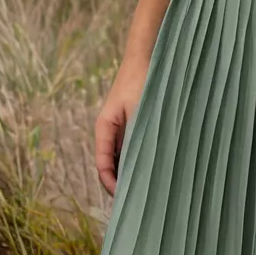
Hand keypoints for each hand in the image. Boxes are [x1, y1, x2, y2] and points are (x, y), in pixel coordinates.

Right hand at [94, 59, 149, 196]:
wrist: (146, 55)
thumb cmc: (141, 81)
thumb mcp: (139, 111)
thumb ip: (137, 136)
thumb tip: (140, 166)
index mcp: (104, 128)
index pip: (103, 165)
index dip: (111, 185)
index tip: (125, 199)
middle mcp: (109, 130)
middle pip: (111, 164)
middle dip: (122, 182)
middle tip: (139, 199)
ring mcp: (120, 126)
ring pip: (122, 157)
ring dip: (130, 170)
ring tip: (148, 187)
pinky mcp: (132, 122)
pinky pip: (131, 146)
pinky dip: (137, 157)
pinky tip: (152, 164)